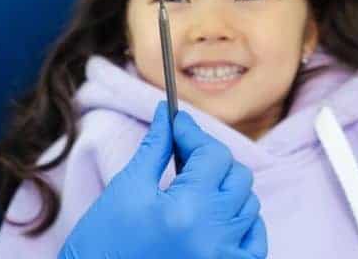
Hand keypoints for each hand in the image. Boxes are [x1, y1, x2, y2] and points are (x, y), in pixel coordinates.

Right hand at [60, 102, 266, 258]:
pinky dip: (245, 223)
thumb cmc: (102, 242)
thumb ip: (155, 148)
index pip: (212, 155)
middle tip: (182, 152)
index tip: (177, 124)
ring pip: (249, 205)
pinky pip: (255, 242)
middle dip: (211, 158)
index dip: (193, 133)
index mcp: (187, 211)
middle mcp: (213, 236)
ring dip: (226, 188)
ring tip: (195, 185)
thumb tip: (165, 115)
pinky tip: (220, 215)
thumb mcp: (127, 188)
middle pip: (237, 177)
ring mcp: (222, 258)